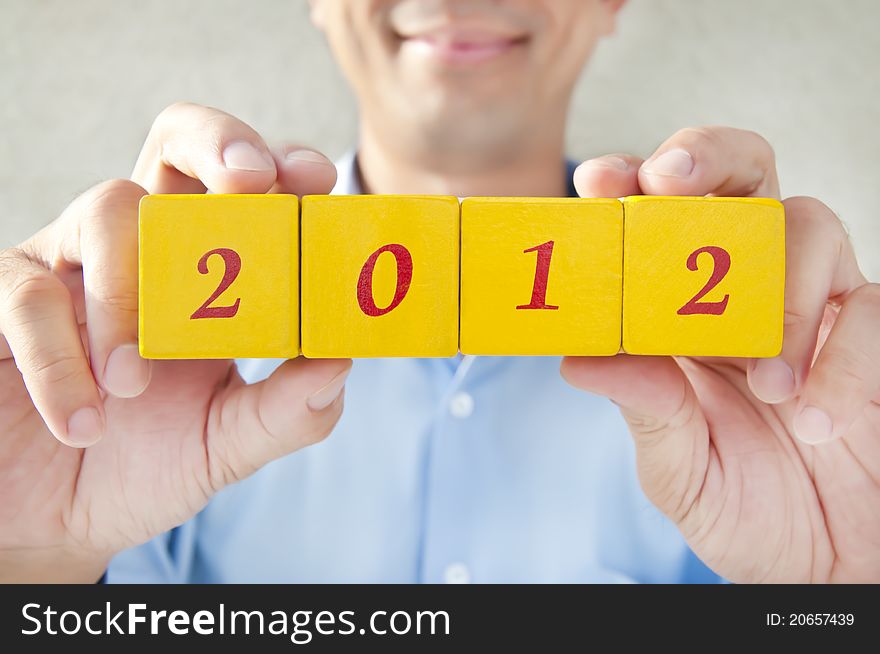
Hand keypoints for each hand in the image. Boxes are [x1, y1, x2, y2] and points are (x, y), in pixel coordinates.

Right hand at [0, 103, 350, 581]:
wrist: (52, 525)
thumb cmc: (142, 470)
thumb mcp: (222, 446)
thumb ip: (283, 412)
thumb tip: (340, 363)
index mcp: (207, 277)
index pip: (248, 193)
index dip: (283, 168)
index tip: (316, 179)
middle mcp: (145, 251)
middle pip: (178, 144)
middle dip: (218, 143)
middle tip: (249, 179)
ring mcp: (72, 264)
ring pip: (109, 208)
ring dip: (131, 294)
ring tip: (130, 384)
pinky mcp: (1, 296)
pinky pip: (30, 294)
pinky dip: (62, 361)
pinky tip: (82, 423)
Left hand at [563, 127, 879, 582]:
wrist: (828, 565)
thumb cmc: (745, 510)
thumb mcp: (679, 470)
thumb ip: (646, 412)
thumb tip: (581, 359)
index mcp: (681, 317)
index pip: (655, 226)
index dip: (628, 188)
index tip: (598, 183)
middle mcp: (747, 294)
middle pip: (738, 181)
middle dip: (706, 158)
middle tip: (671, 180)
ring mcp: (815, 306)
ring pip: (807, 224)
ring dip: (778, 292)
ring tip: (769, 387)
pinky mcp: (873, 333)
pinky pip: (868, 306)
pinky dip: (842, 358)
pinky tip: (820, 419)